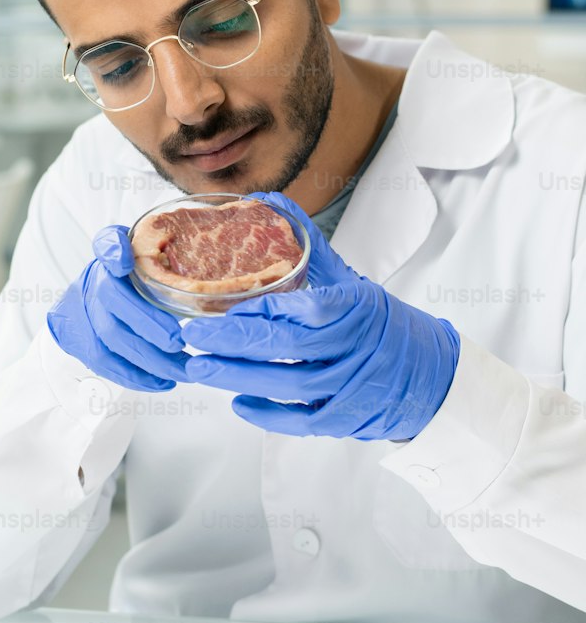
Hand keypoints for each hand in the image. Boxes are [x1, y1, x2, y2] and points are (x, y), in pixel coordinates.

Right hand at [47, 225, 190, 392]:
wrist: (91, 301)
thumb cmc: (136, 283)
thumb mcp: (155, 262)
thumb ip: (175, 258)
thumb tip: (214, 276)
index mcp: (112, 253)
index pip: (106, 243)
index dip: (112, 251)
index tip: (123, 262)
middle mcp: (94, 279)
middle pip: (111, 297)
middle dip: (147, 323)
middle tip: (178, 341)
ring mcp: (82, 310)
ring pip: (110, 336)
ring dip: (149, 358)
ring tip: (182, 370)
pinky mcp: (81, 341)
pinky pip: (106, 362)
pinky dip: (136, 376)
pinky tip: (163, 381)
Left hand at [181, 191, 459, 441]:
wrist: (430, 376)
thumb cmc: (380, 322)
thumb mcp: (351, 281)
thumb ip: (309, 246)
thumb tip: (270, 201)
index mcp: (356, 306)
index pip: (311, 306)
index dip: (269, 309)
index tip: (227, 307)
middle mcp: (353, 346)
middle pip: (290, 346)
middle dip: (236, 342)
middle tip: (193, 336)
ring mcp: (351, 385)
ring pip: (291, 384)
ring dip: (241, 377)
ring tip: (199, 368)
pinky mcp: (346, 418)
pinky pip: (303, 420)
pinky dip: (269, 415)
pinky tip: (238, 402)